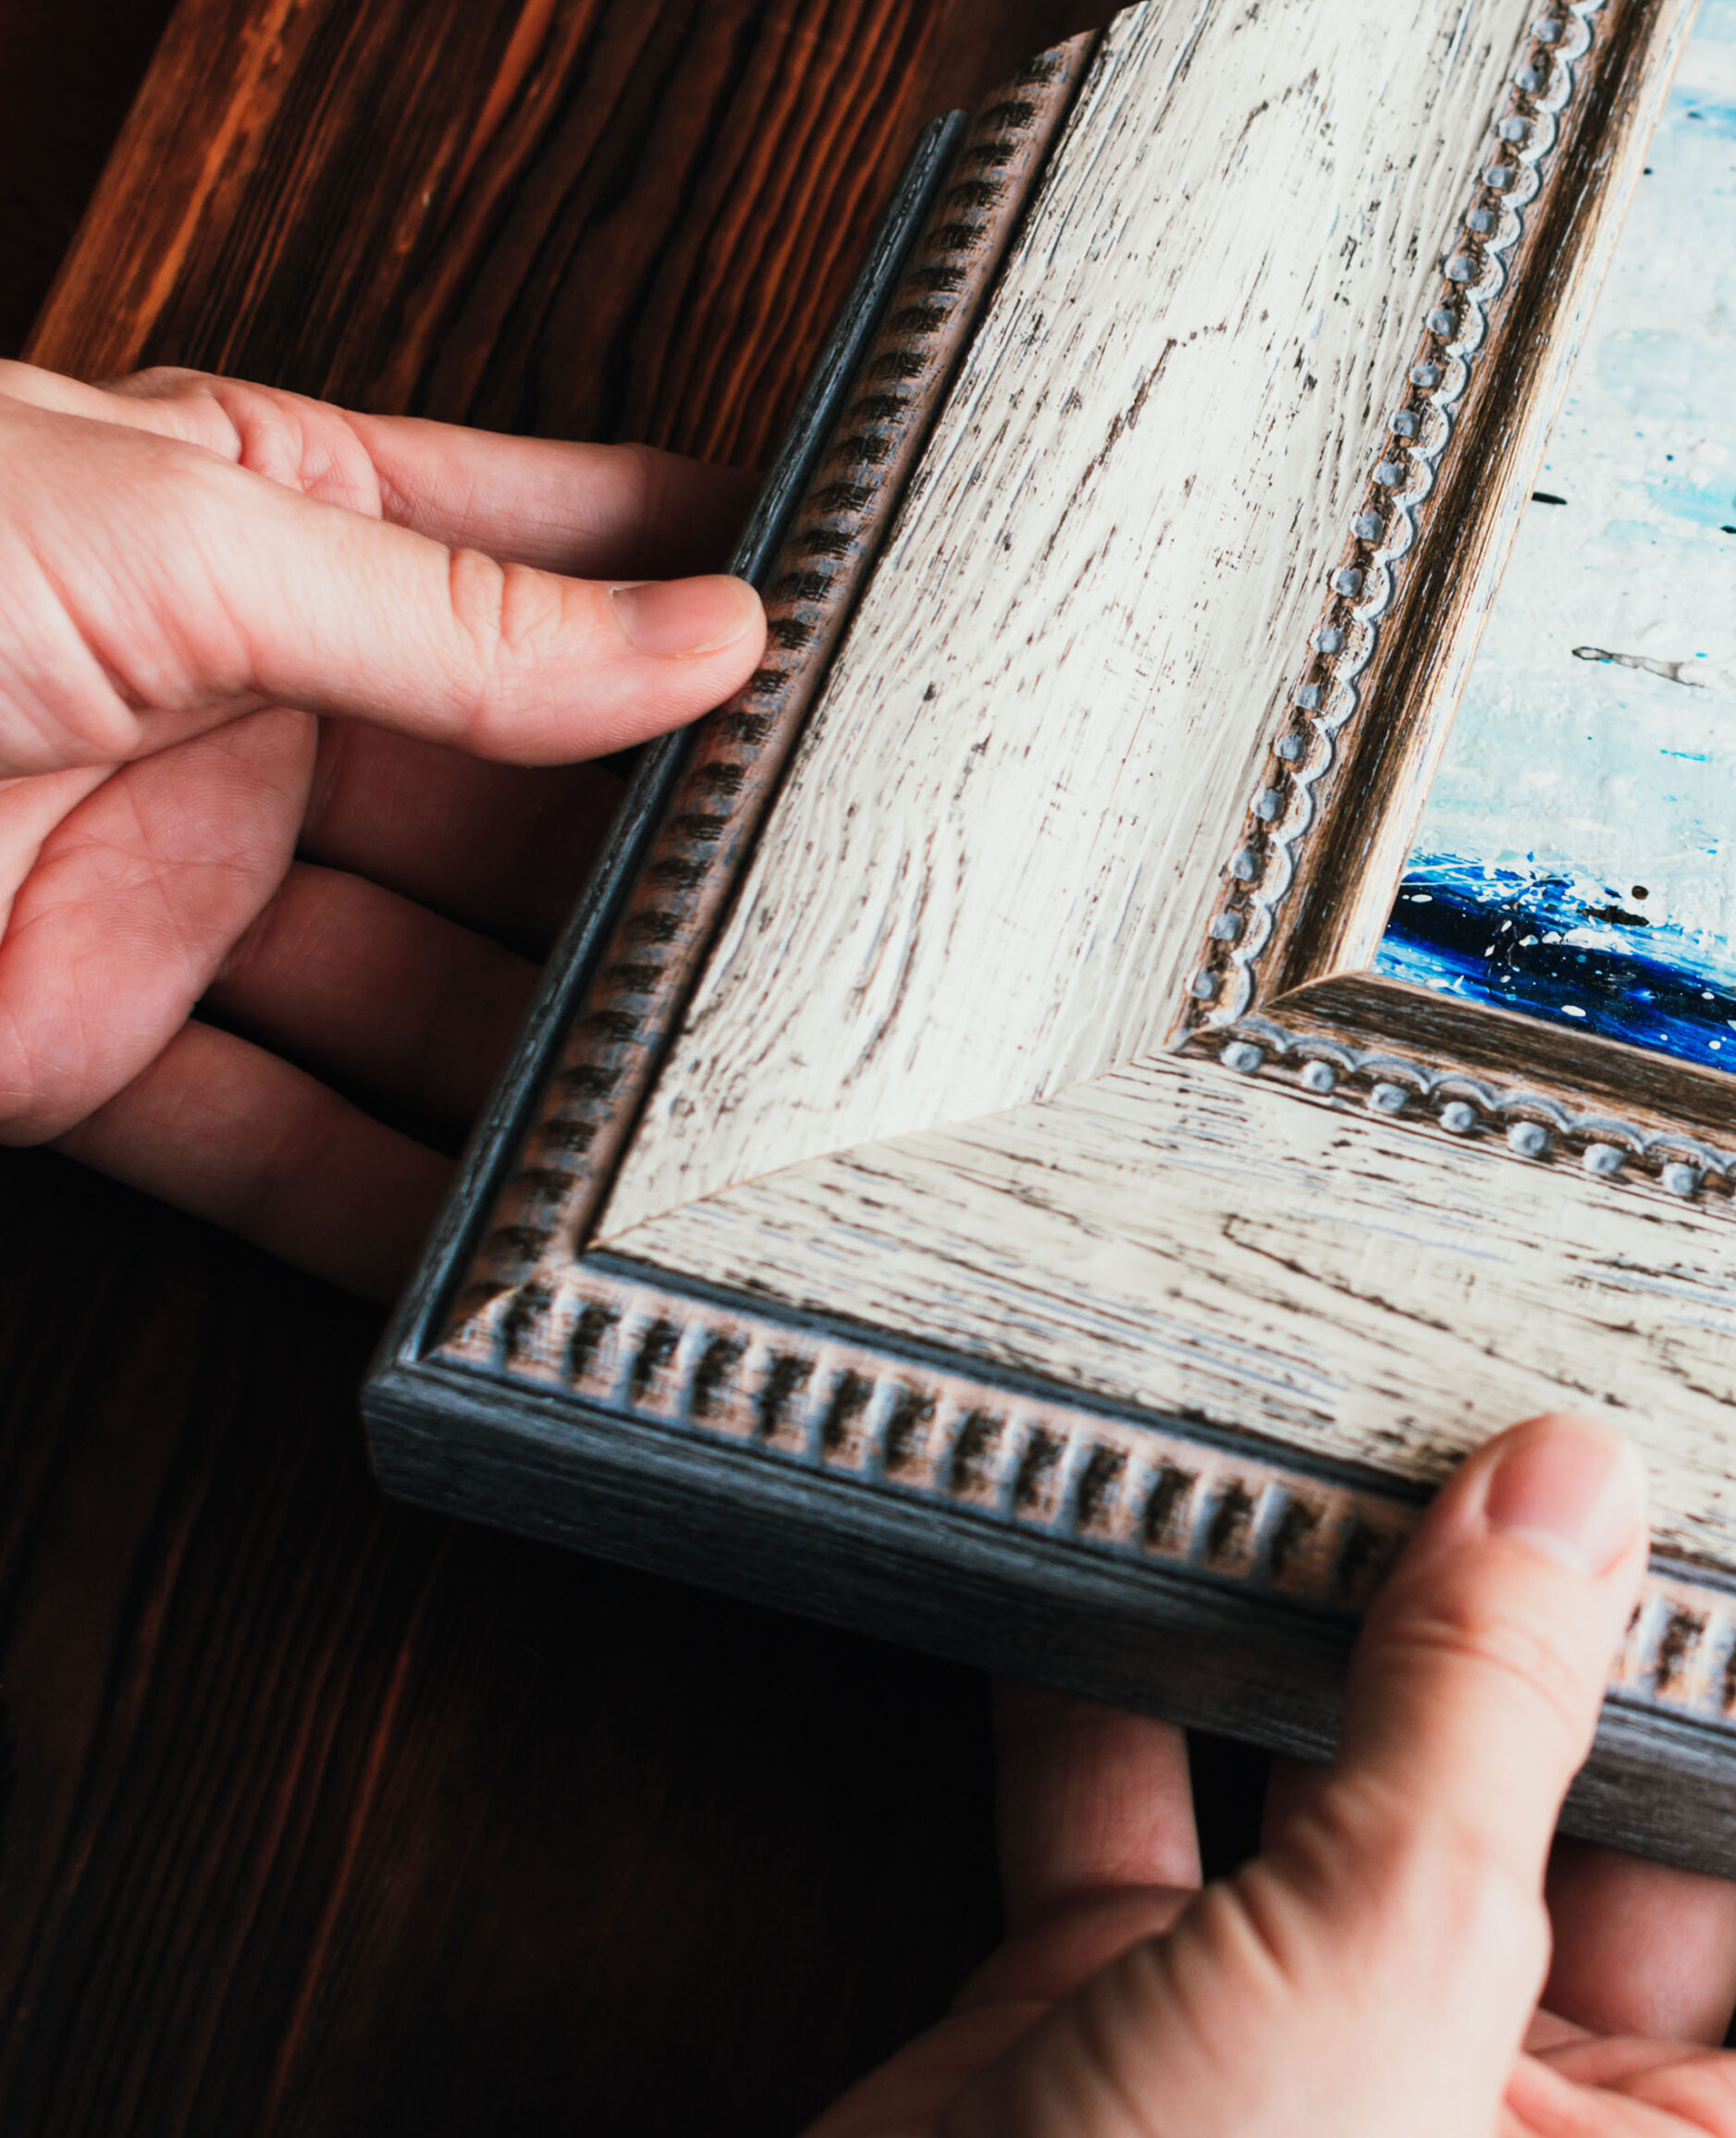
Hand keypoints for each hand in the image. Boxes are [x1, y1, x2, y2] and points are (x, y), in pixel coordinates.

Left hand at [0, 361, 767, 1296]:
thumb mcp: (174, 536)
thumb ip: (457, 617)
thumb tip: (700, 637)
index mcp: (279, 529)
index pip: (554, 552)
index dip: (706, 594)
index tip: (864, 659)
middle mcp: (257, 711)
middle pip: (519, 810)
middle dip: (656, 872)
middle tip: (814, 931)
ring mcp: (187, 888)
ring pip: (424, 994)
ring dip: (545, 1064)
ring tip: (698, 1106)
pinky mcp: (95, 1047)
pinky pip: (281, 1140)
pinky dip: (389, 1205)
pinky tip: (509, 1234)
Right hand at [766, 1415, 1735, 2137]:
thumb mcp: (1383, 1982)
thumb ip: (1474, 1724)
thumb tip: (1568, 1489)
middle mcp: (1509, 2121)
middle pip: (1642, 1848)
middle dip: (1639, 1668)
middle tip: (1665, 1474)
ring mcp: (1319, 2052)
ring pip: (1388, 1797)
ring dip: (1369, 1645)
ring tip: (1402, 1461)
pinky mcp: (1137, 1997)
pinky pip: (1154, 1801)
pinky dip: (1129, 1682)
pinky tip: (1129, 1542)